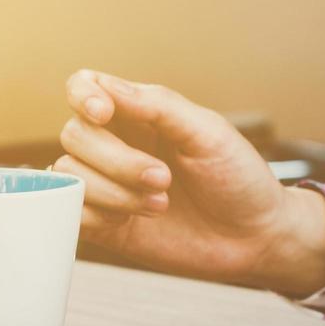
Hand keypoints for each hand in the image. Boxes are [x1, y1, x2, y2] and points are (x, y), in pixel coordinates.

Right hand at [55, 70, 324, 295]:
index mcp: (140, 115)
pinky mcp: (106, 224)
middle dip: (117, 160)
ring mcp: (108, 185)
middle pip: (75, 135)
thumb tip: (106, 88)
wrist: (255, 237)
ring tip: (160, 204)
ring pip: (69, 174)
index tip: (104, 113)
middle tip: (163, 180)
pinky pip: (70, 212)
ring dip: (113, 191)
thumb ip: (159, 107)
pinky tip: (136, 219)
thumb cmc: (239, 179)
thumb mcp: (209, 134)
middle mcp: (117, 145)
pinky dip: (97, 214)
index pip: (84, 88)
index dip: (82, 96)